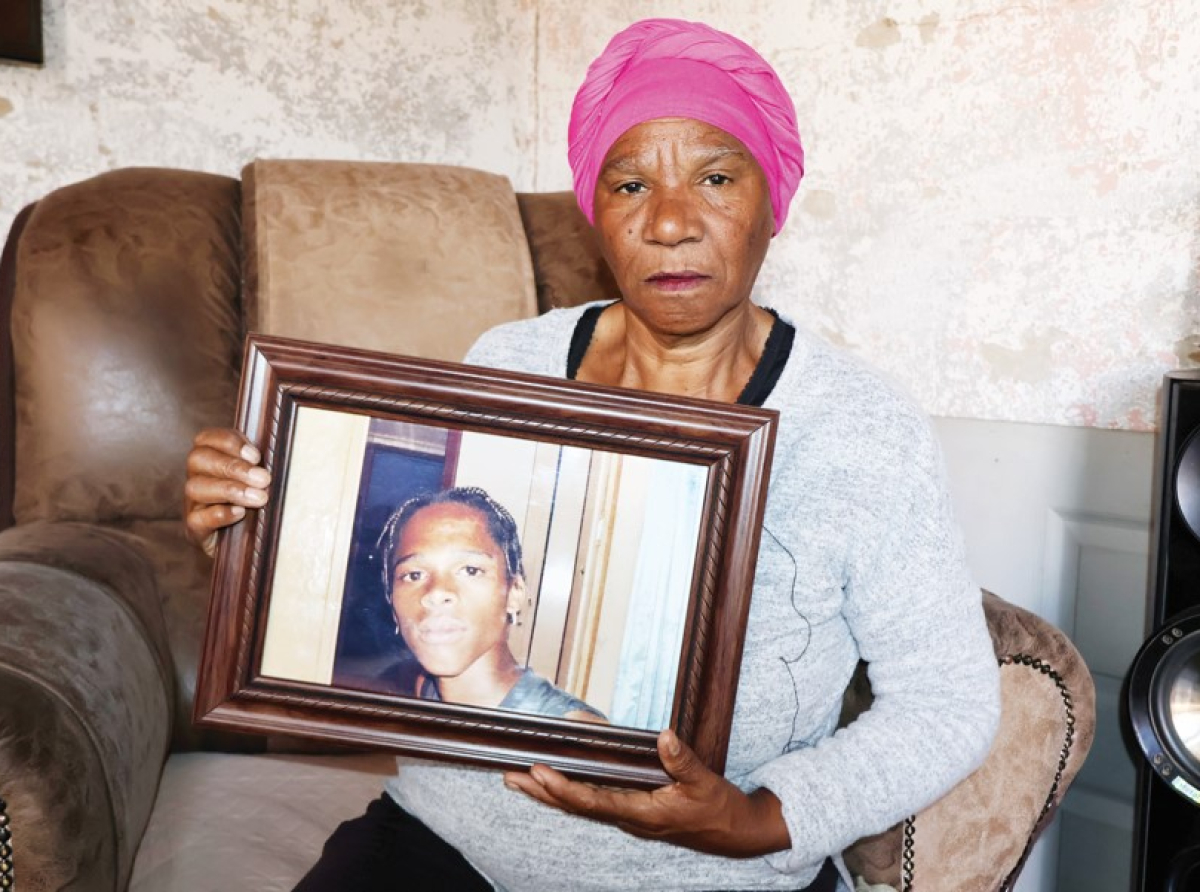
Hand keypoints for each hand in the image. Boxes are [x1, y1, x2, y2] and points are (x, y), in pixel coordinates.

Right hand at [183, 428, 271, 555]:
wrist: (247, 541)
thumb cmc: (256, 500)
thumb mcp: (259, 477)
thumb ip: (261, 464)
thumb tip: (279, 458)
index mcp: (209, 457)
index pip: (207, 438)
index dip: (230, 443)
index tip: (256, 456)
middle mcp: (196, 476)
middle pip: (198, 459)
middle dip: (233, 467)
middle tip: (264, 479)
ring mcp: (192, 502)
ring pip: (195, 488)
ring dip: (230, 490)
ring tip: (259, 498)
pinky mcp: (193, 528)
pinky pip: (196, 519)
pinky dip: (219, 514)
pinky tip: (240, 513)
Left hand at [502, 730, 789, 857]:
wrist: (733, 834)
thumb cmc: (718, 809)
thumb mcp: (704, 782)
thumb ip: (682, 761)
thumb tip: (664, 737)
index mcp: (642, 814)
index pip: (593, 802)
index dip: (564, 789)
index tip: (539, 772)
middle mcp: (628, 819)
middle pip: (575, 807)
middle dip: (541, 793)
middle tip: (509, 776)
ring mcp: (628, 817)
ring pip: (580, 806)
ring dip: (548, 794)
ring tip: (518, 779)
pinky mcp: (631, 812)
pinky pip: (592, 803)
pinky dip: (569, 792)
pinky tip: (555, 783)